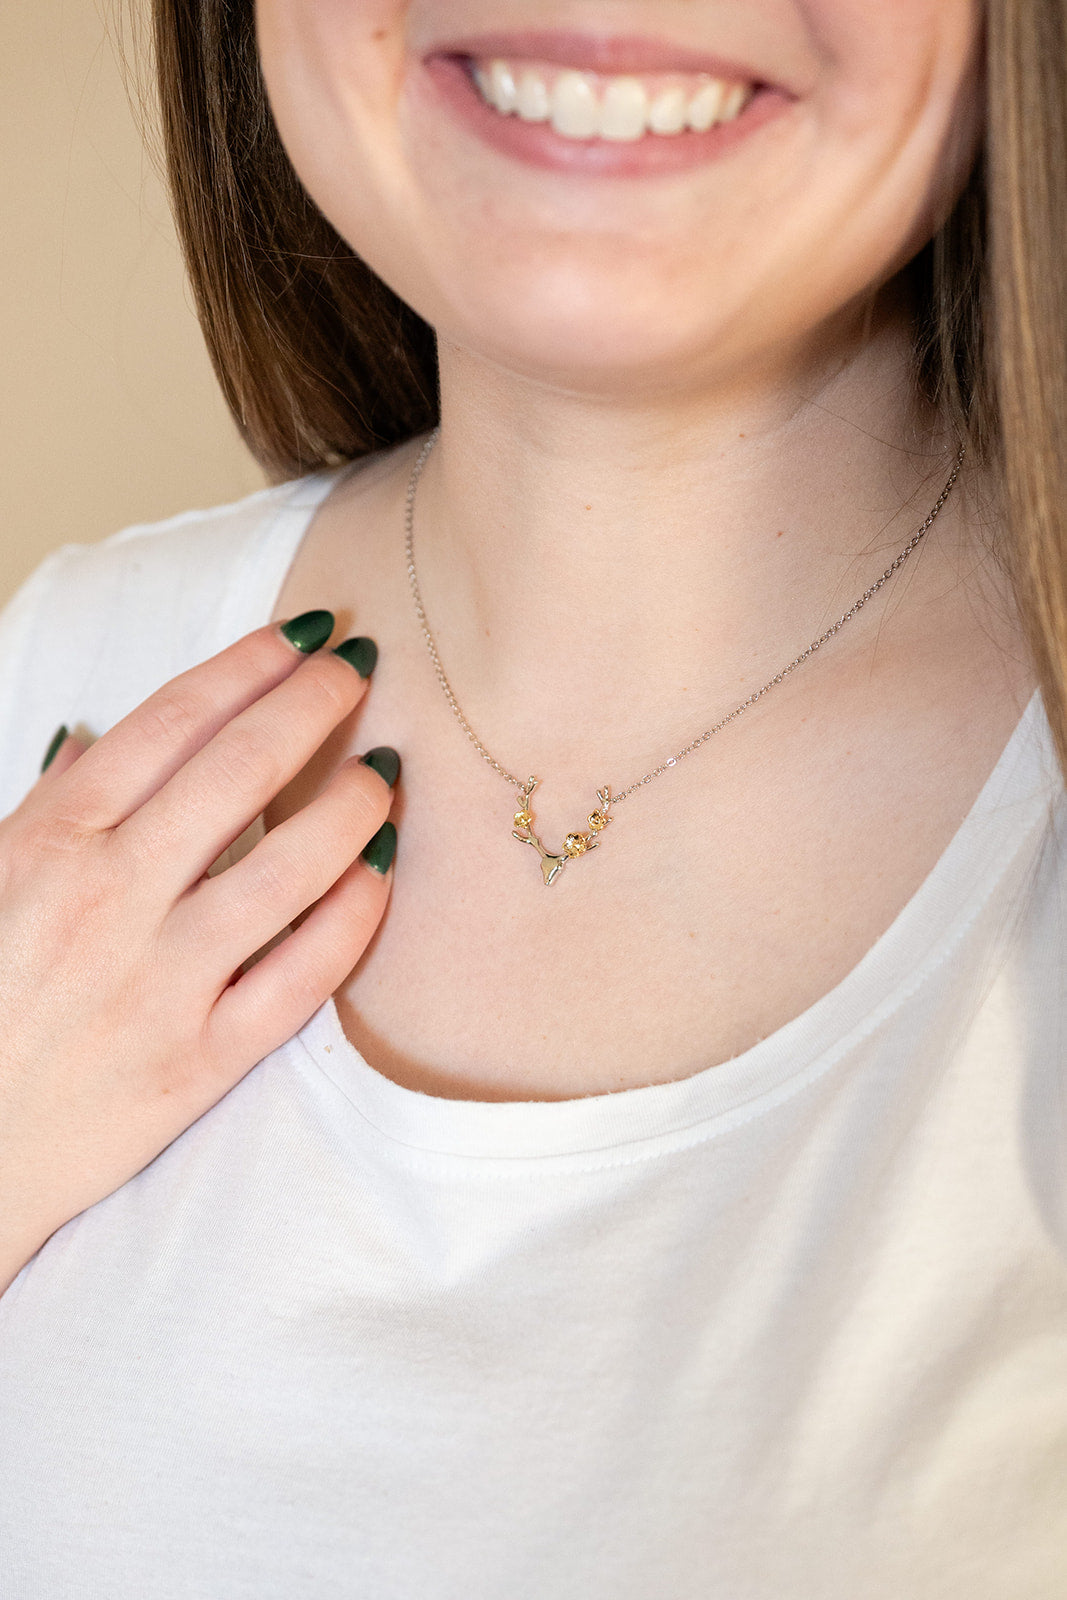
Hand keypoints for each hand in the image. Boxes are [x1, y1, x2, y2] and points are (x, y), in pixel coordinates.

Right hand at [0, 612, 395, 1294]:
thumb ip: (44, 807)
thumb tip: (90, 737)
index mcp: (50, 840)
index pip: (171, 722)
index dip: (249, 666)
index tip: (301, 637)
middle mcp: (110, 898)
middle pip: (241, 770)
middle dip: (315, 703)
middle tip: (362, 668)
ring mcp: (161, 981)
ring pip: (290, 867)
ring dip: (354, 803)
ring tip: (386, 773)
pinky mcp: (201, 1060)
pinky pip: (303, 975)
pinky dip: (353, 916)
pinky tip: (380, 873)